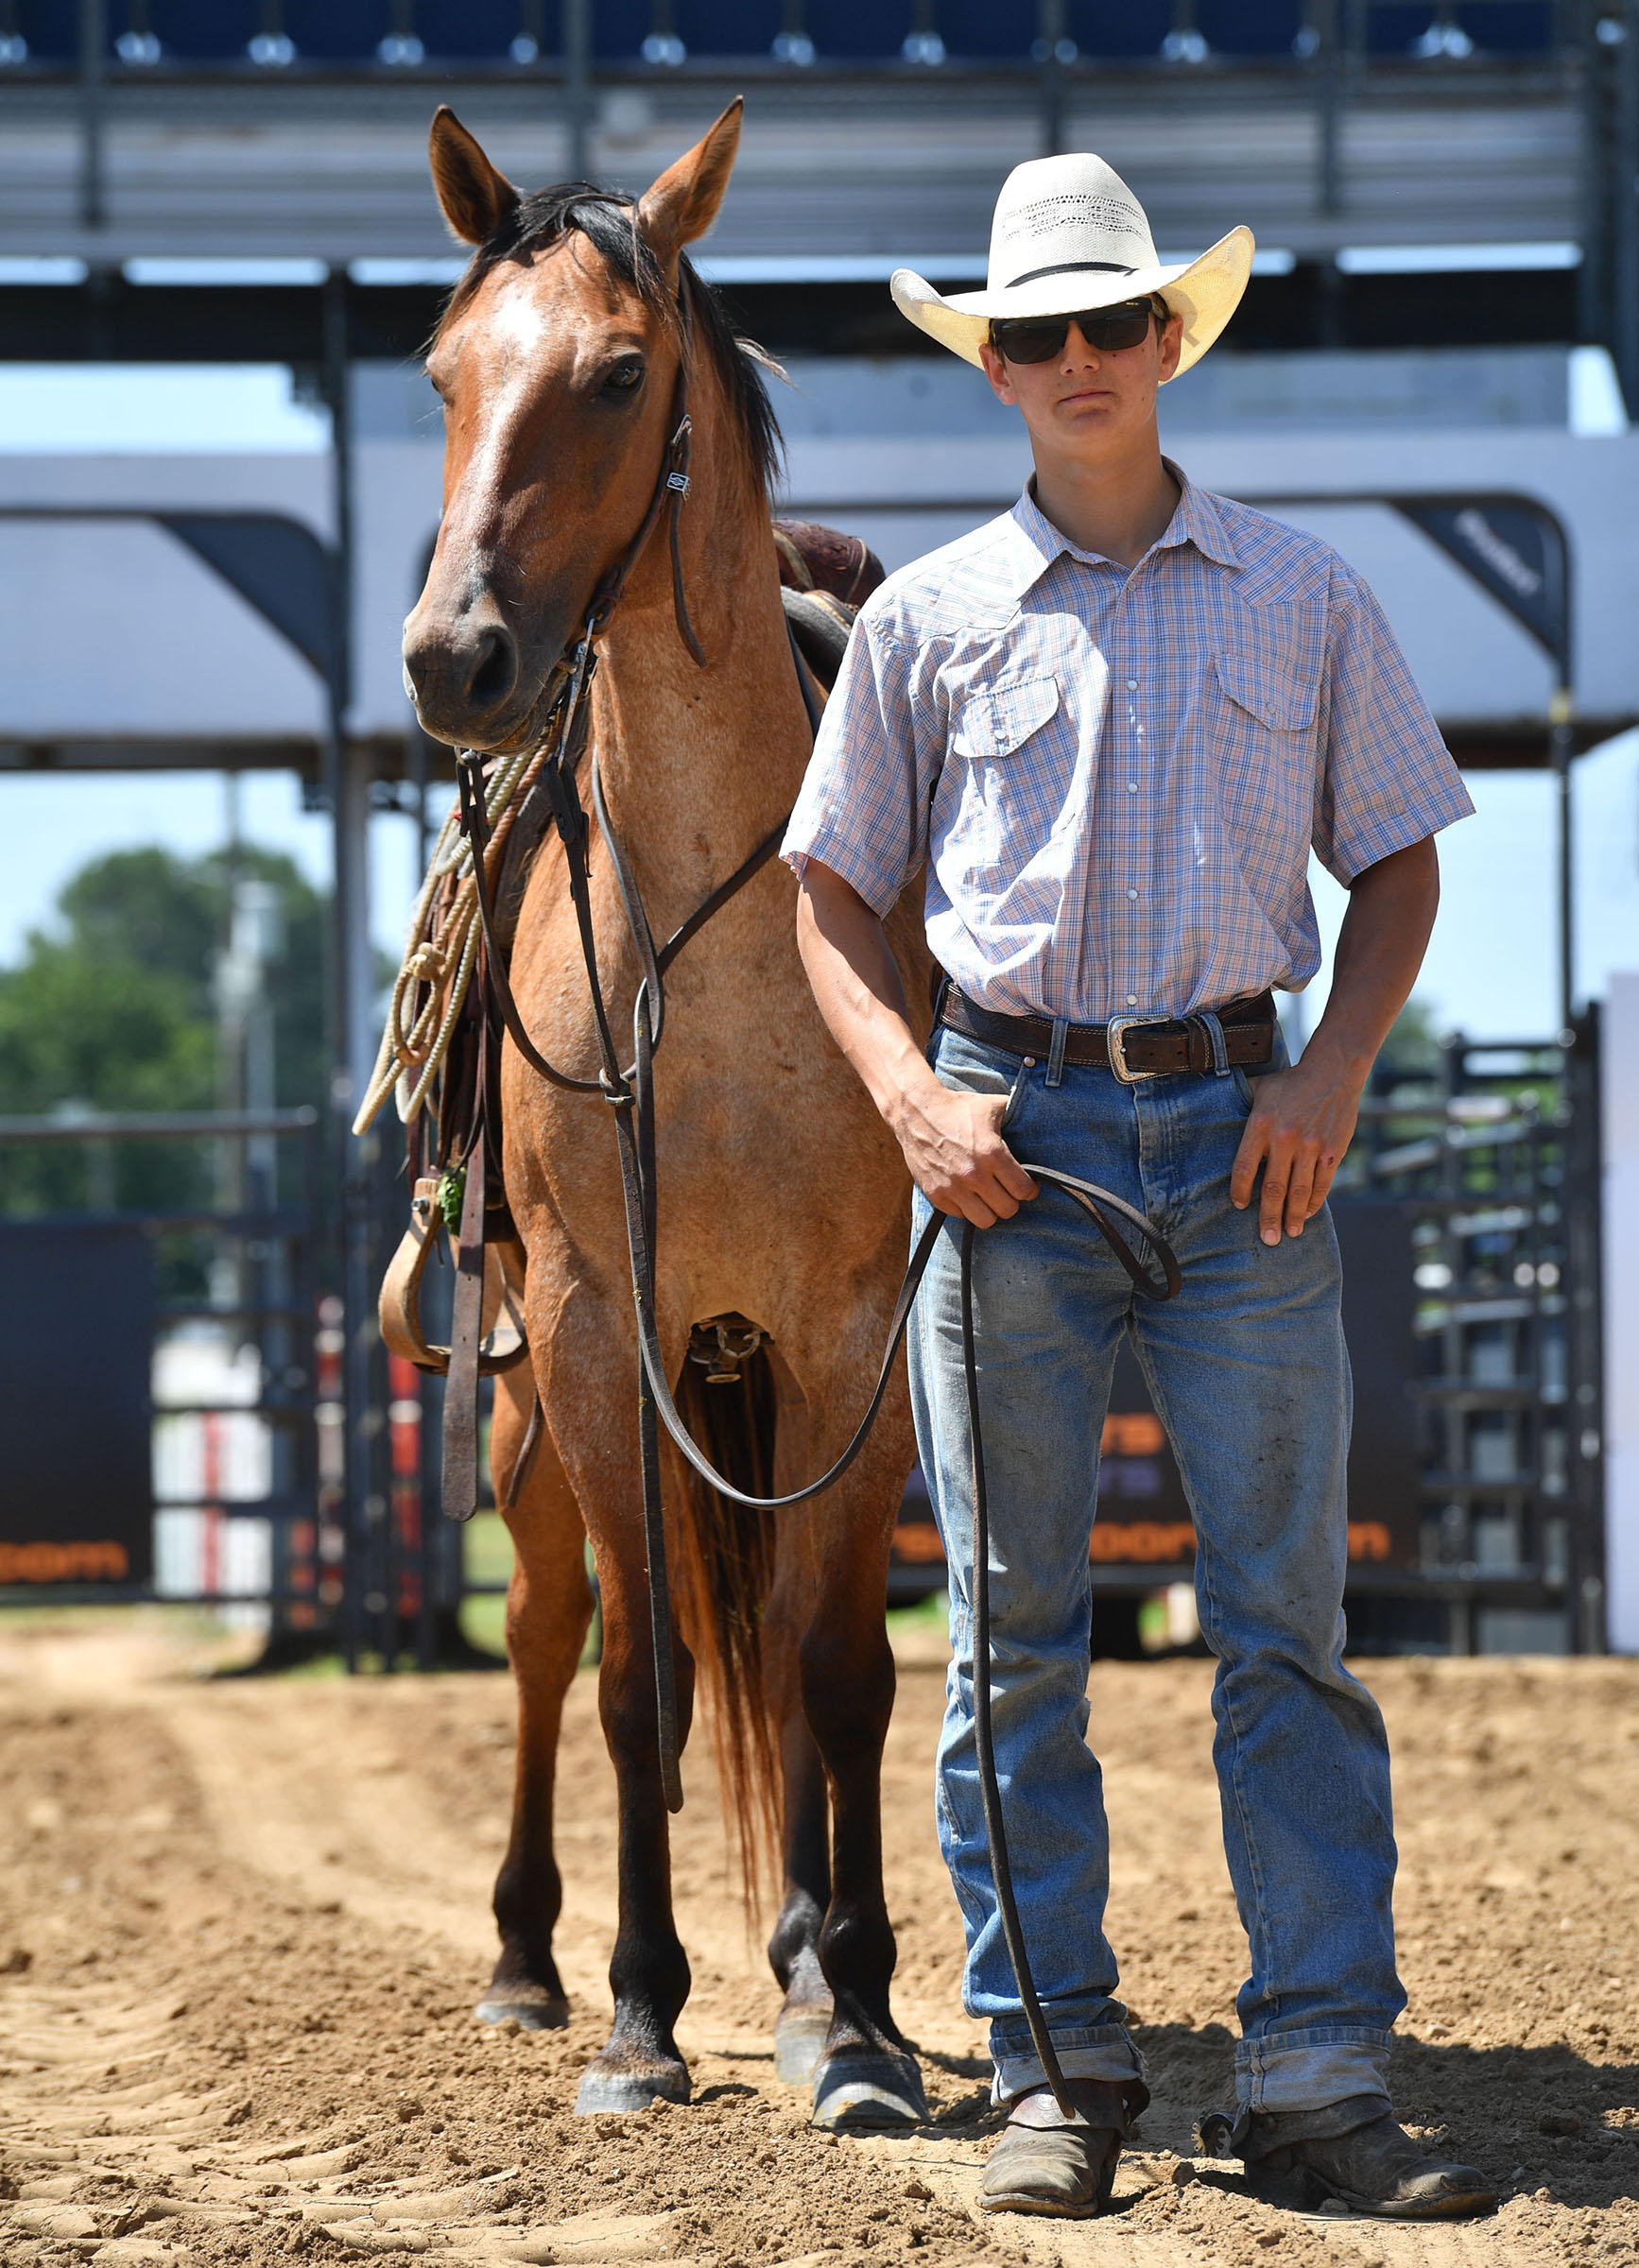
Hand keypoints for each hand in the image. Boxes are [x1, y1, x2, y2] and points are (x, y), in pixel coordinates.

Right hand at [890, 1081, 1038, 1227]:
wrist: (916, 1111)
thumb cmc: (958, 1108)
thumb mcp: (993, 1106)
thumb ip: (1017, 1116)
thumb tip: (1040, 1119)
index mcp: (992, 1153)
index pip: (1023, 1190)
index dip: (1029, 1190)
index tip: (1026, 1187)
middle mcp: (973, 1174)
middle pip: (1007, 1209)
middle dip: (1011, 1200)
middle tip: (1007, 1191)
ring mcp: (953, 1187)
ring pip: (985, 1220)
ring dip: (990, 1210)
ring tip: (988, 1198)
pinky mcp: (935, 1194)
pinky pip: (960, 1215)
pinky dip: (966, 1208)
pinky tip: (967, 1194)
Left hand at [1230, 1047, 1363, 1243]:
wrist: (1333, 1071)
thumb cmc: (1290, 1082)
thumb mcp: (1259, 1088)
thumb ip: (1239, 1105)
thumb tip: (1210, 1112)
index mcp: (1261, 1124)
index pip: (1245, 1166)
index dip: (1240, 1190)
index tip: (1239, 1206)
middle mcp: (1286, 1138)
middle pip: (1274, 1187)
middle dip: (1269, 1216)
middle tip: (1267, 1239)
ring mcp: (1312, 1146)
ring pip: (1299, 1191)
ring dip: (1293, 1216)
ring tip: (1287, 1234)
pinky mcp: (1333, 1151)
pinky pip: (1322, 1183)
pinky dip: (1314, 1202)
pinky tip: (1307, 1215)